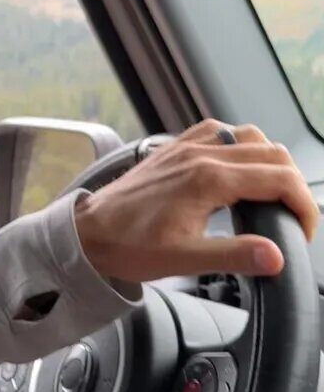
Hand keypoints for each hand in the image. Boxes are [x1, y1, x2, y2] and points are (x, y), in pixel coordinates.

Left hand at [74, 120, 318, 282]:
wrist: (88, 232)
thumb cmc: (128, 246)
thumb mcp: (183, 260)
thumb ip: (234, 256)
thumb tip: (275, 256)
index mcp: (208, 179)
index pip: (279, 179)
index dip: (303, 206)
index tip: (304, 230)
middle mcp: (201, 153)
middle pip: (272, 154)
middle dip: (293, 184)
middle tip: (293, 217)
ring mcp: (187, 146)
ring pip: (249, 136)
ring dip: (270, 160)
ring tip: (273, 193)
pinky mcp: (176, 147)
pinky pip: (220, 131)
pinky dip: (241, 145)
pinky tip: (238, 168)